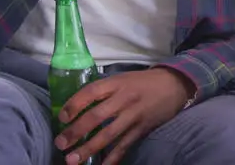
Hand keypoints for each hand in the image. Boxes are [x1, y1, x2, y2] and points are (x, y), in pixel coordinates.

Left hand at [54, 67, 194, 164]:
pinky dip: (112, 158)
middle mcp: (124, 98)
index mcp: (117, 83)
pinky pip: (124, 145)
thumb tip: (76, 106)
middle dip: (76, 131)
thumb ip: (103, 90)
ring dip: (89, 148)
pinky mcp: (142, 129)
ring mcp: (134, 115)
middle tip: (60, 143)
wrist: (174, 84)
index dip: (74, 104)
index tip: (61, 117)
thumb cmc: (142, 82)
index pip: (91, 92)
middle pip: (96, 116)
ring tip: (72, 159)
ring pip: (108, 134)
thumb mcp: (122, 79)